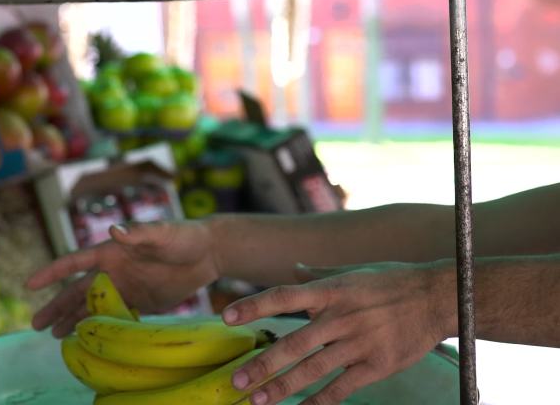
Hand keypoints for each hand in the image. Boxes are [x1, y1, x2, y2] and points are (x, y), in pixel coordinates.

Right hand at [26, 219, 217, 336]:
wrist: (208, 253)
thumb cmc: (183, 236)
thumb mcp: (162, 232)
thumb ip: (139, 232)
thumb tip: (114, 229)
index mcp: (112, 251)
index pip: (75, 262)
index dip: (52, 272)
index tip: (29, 284)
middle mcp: (114, 270)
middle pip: (78, 290)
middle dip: (56, 306)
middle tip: (36, 325)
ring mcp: (126, 287)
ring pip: (92, 306)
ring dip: (73, 320)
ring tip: (54, 336)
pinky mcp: (141, 303)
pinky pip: (115, 317)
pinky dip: (100, 327)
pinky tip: (88, 339)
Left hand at [222, 261, 454, 404]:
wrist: (433, 297)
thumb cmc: (389, 281)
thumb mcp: (352, 272)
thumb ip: (320, 275)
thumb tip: (295, 269)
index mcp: (331, 290)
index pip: (283, 295)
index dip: (253, 305)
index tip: (226, 317)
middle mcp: (340, 316)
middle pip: (293, 343)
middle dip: (262, 364)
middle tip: (236, 381)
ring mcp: (358, 342)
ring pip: (313, 370)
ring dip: (283, 388)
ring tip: (258, 401)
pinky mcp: (375, 366)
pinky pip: (341, 388)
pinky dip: (319, 402)